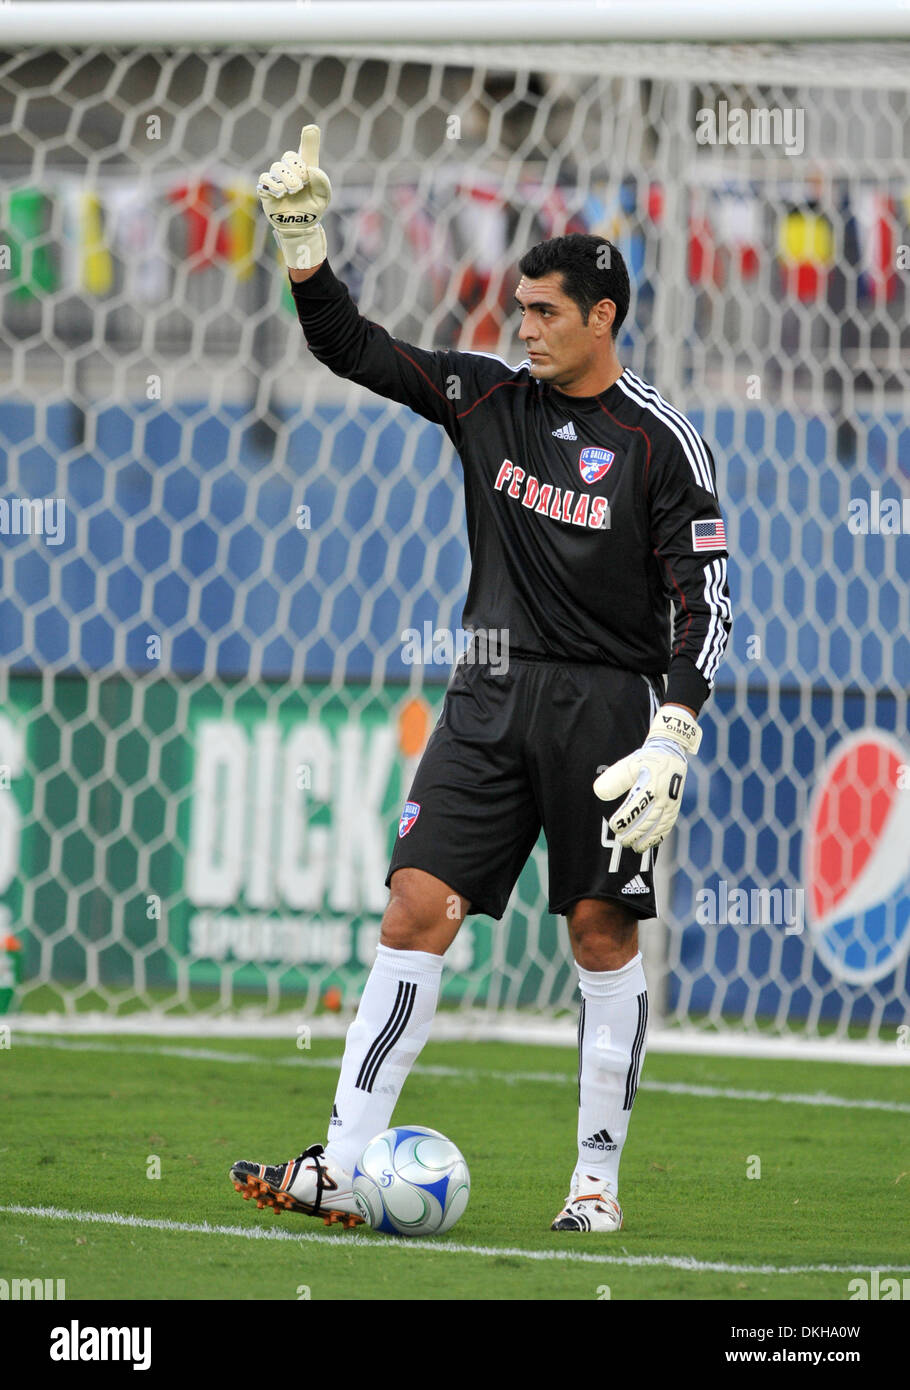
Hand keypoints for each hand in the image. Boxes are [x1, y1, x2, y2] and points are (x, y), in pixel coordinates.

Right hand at [257, 123, 331, 270]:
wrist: (300, 228)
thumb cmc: (312, 210)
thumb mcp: (323, 198)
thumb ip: (322, 182)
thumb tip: (311, 170)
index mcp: (306, 169)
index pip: (306, 150)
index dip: (309, 139)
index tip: (311, 129)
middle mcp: (290, 170)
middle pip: (289, 156)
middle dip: (296, 168)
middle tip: (301, 184)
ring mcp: (277, 178)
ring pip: (277, 167)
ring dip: (287, 179)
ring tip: (292, 191)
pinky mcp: (266, 188)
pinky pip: (266, 179)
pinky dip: (274, 186)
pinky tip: (280, 194)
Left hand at [593, 704, 701, 853]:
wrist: (671, 753)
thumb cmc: (646, 760)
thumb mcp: (629, 763)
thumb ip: (615, 779)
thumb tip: (599, 793)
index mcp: (651, 785)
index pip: (636, 807)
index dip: (625, 819)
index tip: (614, 826)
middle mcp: (663, 796)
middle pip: (647, 821)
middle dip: (634, 834)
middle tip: (621, 841)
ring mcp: (671, 804)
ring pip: (659, 827)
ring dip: (646, 839)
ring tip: (634, 847)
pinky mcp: (675, 807)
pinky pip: (668, 826)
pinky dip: (659, 837)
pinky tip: (649, 843)